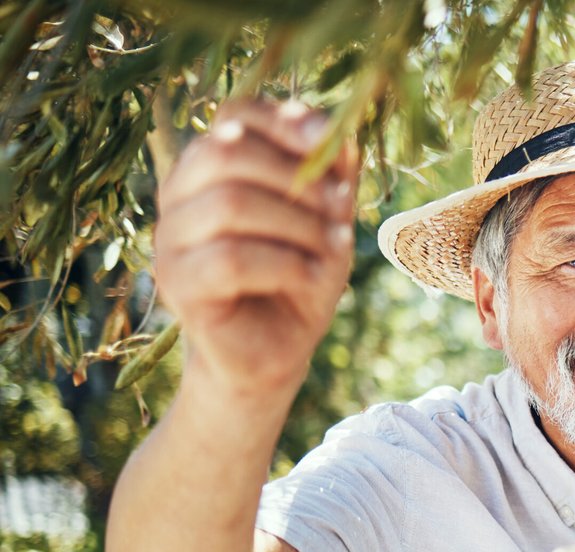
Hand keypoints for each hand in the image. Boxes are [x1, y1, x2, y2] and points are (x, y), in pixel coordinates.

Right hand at [153, 98, 357, 400]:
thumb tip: (337, 132)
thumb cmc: (299, 277)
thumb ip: (330, 174)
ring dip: (297, 224)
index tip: (331, 143)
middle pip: (226, 152)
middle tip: (341, 208)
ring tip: (334, 247)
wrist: (276, 351)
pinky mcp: (177, 284)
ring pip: (229, 204)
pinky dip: (284, 264)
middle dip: (296, 177)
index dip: (284, 122)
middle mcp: (179, 193)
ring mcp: (170, 238)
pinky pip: (229, 258)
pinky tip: (314, 278)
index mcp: (212, 165)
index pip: (234, 114)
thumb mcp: (326, 220)